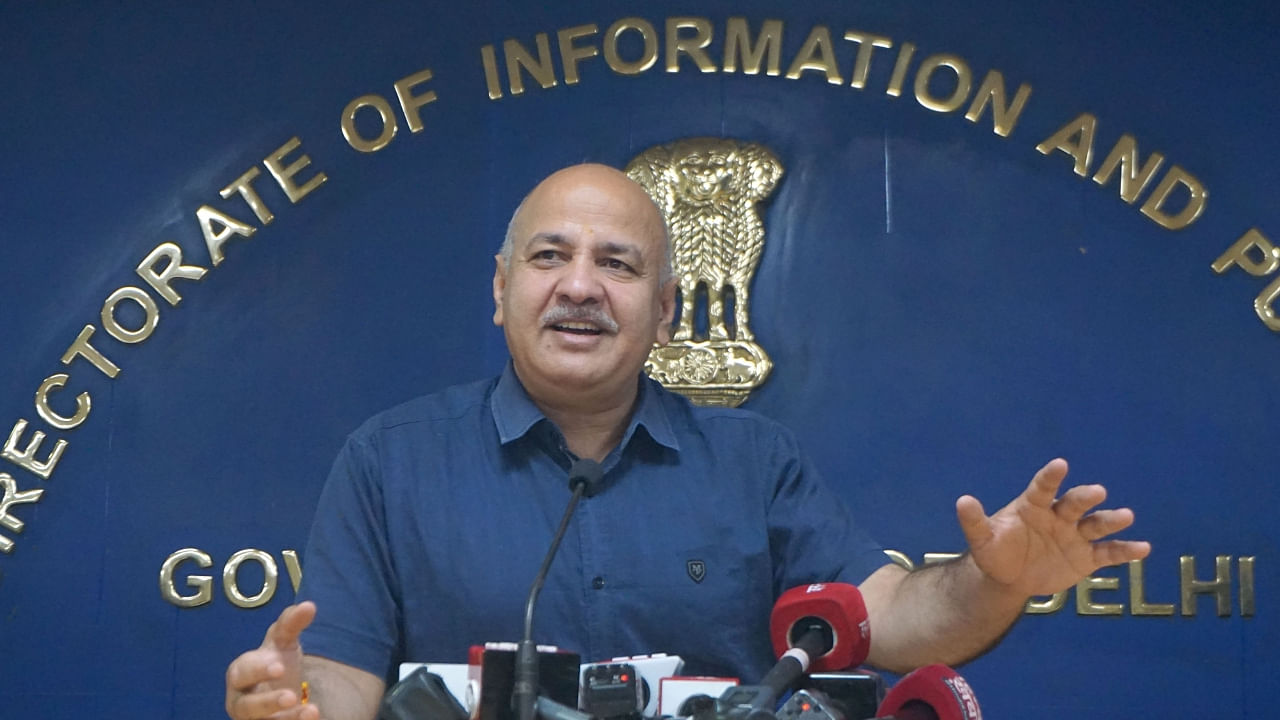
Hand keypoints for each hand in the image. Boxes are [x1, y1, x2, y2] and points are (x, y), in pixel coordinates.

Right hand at [225, 601, 320, 719]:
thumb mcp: (284, 641)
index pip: (242, 672)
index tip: (280, 665)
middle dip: (266, 702)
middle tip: (291, 696)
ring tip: (312, 711)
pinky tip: (314, 716)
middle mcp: (242, 702)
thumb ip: (292, 623)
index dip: (258, 670)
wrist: (285, 689)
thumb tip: (309, 606)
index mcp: (241, 674)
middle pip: (245, 707)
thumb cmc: (278, 662)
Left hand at [956, 458, 1150, 596]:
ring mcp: (1075, 535)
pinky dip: (1126, 551)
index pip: (1042, 487)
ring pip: (1096, 524)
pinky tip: (1143, 548)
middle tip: (1097, 492)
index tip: (1060, 464)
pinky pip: (1109, 553)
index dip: (1050, 476)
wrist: (1010, 577)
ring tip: (1126, 515)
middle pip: (1074, 503)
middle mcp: (1059, 516)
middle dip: (1085, 497)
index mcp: (1033, 506)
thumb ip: (975, 521)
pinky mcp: (1087, 557)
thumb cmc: (996, 551)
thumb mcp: (983, 539)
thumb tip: (962, 501)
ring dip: (1111, 519)